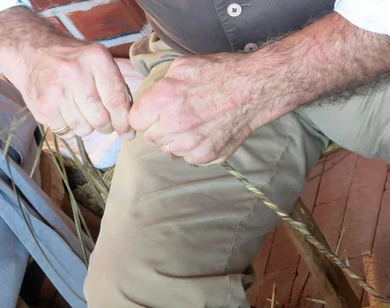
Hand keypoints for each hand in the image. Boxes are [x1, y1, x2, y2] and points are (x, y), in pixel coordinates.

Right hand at [0, 7, 133, 140]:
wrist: (30, 50)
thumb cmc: (73, 61)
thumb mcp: (98, 62)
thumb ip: (116, 89)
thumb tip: (128, 129)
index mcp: (96, 59)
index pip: (117, 101)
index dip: (124, 122)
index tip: (127, 133)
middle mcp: (76, 74)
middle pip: (101, 119)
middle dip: (106, 127)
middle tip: (103, 122)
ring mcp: (57, 91)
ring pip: (84, 129)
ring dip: (87, 127)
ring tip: (80, 111)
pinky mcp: (43, 107)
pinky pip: (67, 131)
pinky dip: (69, 127)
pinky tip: (65, 111)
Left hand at [129, 53, 265, 164]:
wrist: (254, 90)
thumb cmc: (221, 73)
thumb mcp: (183, 66)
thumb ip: (160, 84)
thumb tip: (148, 96)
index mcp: (163, 100)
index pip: (135, 121)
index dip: (144, 116)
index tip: (152, 113)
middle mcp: (174, 125)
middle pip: (150, 139)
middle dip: (158, 129)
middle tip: (175, 118)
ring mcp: (191, 144)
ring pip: (168, 150)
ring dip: (175, 141)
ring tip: (192, 125)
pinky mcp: (206, 156)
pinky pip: (188, 158)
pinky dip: (193, 149)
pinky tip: (204, 133)